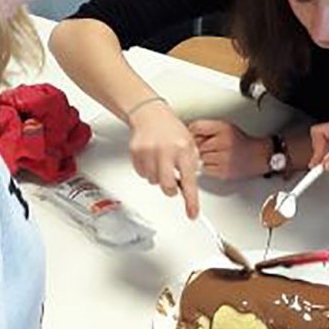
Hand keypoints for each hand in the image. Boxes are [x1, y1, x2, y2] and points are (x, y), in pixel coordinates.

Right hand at [129, 103, 200, 217]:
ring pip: (153, 182)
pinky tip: (150, 157)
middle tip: (171, 179)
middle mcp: (166, 151)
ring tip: (160, 159)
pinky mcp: (135, 154)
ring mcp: (149, 152)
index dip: (191, 201)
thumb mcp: (188, 143)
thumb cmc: (171, 129)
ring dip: (158, 176)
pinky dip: (147, 170)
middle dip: (170, 188)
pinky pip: (142, 174)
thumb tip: (187, 186)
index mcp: (183, 149)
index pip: (189, 181)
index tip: (192, 214)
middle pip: (167, 187)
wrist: (150, 114)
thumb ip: (189, 164)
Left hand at [188, 119, 269, 179]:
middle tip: (211, 146)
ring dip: (205, 157)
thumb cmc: (240, 141)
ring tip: (217, 154)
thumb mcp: (225, 127)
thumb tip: (189, 133)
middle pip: (197, 144)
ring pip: (200, 157)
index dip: (193, 132)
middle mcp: (222, 142)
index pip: (196, 127)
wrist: (258, 155)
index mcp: (222, 128)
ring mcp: (223, 158)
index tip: (194, 134)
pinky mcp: (223, 171)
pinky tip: (218, 162)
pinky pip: (205, 169)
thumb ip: (208, 128)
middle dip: (201, 145)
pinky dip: (209, 167)